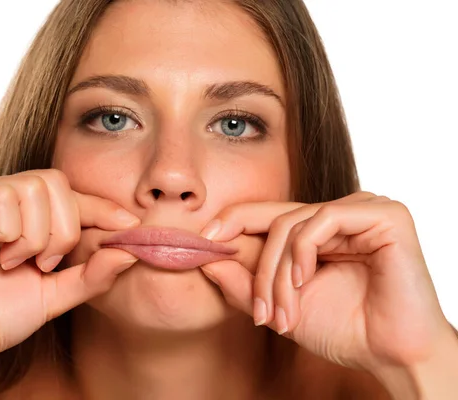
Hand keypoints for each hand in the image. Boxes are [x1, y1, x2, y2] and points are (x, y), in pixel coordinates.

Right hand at [0, 169, 139, 361]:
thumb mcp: (55, 294)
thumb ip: (91, 273)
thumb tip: (130, 250)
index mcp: (16, 212)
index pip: (67, 193)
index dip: (99, 206)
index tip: (130, 224)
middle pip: (55, 183)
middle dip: (63, 231)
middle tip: (43, 264)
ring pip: (33, 189)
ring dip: (35, 237)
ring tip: (13, 263)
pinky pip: (3, 199)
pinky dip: (8, 234)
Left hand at [199, 191, 454, 373]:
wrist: (391, 354)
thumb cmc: (344, 329)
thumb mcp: (280, 304)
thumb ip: (243, 282)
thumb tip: (204, 258)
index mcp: (318, 230)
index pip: (266, 215)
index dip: (231, 223)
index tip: (202, 242)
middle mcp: (339, 215)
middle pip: (273, 222)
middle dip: (258, 271)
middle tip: (258, 311)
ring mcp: (361, 210)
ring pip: (291, 225)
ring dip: (278, 274)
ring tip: (283, 313)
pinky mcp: (383, 214)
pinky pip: (321, 220)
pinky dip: (302, 254)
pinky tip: (306, 282)